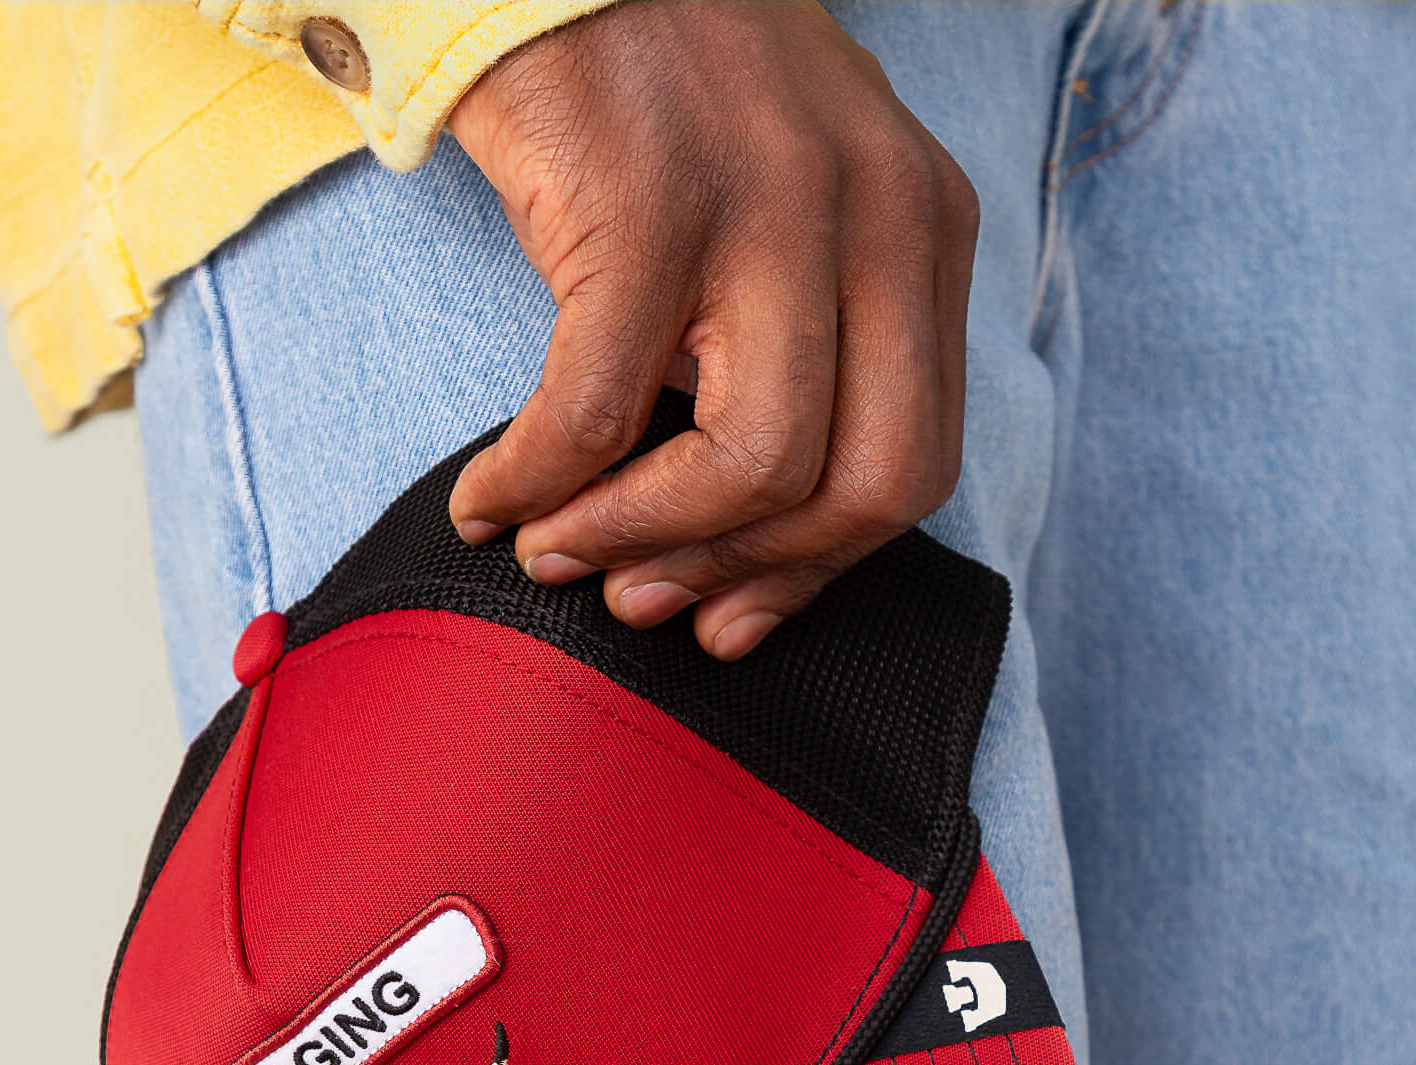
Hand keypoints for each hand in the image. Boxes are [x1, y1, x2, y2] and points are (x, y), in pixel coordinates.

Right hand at [446, 0, 978, 658]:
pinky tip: (492, 497)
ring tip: (559, 551)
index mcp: (923, 228)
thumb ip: (808, 344)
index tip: (733, 616)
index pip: (916, 461)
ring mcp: (773, 204)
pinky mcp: (649, 203)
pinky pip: (601, 411)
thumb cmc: (657, 97)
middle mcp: (877, 215)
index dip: (818, 571)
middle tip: (649, 602)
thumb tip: (751, 542)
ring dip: (640, 539)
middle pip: (863, 484)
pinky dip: (536, 480)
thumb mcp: (790, 208)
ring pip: (751, 465)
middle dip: (747, 575)